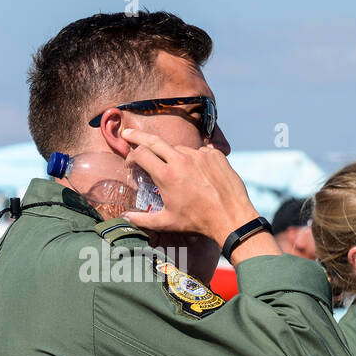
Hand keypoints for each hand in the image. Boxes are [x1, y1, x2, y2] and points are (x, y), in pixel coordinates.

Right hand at [119, 128, 264, 247]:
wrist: (231, 217)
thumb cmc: (197, 221)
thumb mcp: (167, 222)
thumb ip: (142, 219)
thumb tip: (124, 218)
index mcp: (166, 175)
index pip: (141, 154)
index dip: (131, 156)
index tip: (130, 163)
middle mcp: (181, 160)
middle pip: (154, 141)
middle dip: (138, 136)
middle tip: (128, 133)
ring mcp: (199, 155)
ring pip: (178, 148)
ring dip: (170, 155)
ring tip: (174, 170)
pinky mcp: (215, 155)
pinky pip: (199, 151)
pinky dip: (193, 159)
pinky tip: (195, 172)